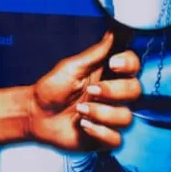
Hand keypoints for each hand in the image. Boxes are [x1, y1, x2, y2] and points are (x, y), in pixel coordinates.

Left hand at [28, 32, 140, 150]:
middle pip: (135, 91)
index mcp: (108, 75)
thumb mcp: (71, 67)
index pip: (134, 66)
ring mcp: (110, 117)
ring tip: (80, 111)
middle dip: (113, 91)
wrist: (34, 114)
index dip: (129, 64)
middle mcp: (113, 96)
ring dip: (101, 113)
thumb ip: (95, 53)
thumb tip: (113, 32)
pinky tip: (83, 125)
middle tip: (91, 91)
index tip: (113, 64)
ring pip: (126, 117)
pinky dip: (99, 132)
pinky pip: (116, 139)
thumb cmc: (51, 89)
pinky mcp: (104, 137)